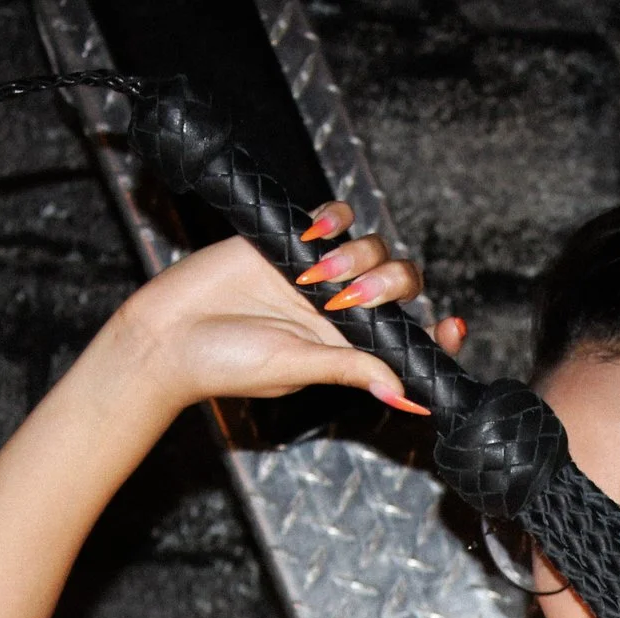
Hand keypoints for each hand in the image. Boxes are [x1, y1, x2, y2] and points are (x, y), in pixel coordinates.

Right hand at [118, 199, 469, 413]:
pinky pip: (333, 219)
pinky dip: (334, 219)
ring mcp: (317, 275)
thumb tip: (406, 395)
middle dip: (389, 286)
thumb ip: (351, 369)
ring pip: (371, 248)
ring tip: (315, 275)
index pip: (408, 337)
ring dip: (357, 255)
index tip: (453, 328)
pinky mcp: (290, 241)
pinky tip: (315, 232)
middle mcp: (339, 312)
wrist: (167, 334)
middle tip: (352, 298)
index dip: (436, 333)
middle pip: (398, 285)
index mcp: (348, 347)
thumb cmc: (225, 364)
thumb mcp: (296, 368)